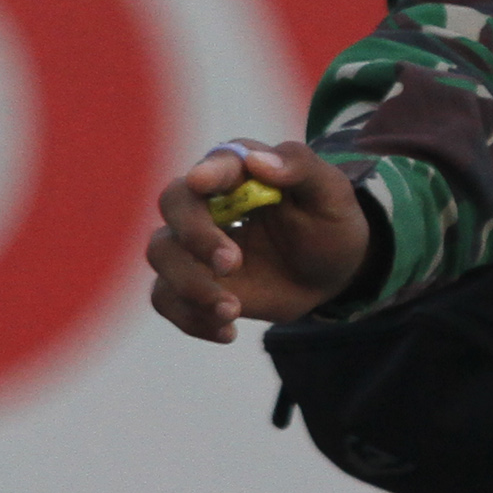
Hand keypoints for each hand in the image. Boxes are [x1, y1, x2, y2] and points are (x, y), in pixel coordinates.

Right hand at [146, 138, 369, 343]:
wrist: (331, 273)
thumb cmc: (329, 222)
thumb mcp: (332, 193)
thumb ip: (300, 167)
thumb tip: (258, 160)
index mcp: (241, 170)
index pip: (216, 163)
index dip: (207, 173)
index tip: (201, 183)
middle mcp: (208, 202)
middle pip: (173, 203)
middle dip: (196, 235)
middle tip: (233, 263)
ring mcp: (194, 244)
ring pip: (160, 253)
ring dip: (189, 284)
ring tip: (232, 310)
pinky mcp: (194, 281)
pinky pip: (166, 297)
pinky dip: (190, 318)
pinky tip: (227, 331)